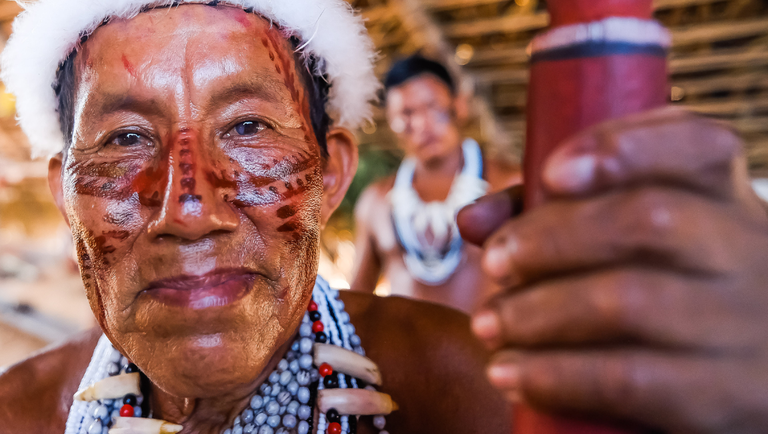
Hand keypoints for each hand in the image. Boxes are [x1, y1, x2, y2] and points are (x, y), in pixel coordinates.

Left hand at [458, 107, 767, 433]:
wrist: (745, 378)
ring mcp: (747, 325)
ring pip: (630, 301)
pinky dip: (554, 374)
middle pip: (649, 220)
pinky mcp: (729, 396)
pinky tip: (511, 373)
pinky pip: (629, 379)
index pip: (697, 144)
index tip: (551, 173)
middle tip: (492, 264)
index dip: (621, 147)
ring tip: (489, 324)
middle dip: (551, 238)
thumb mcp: (628, 242)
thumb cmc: (666, 295)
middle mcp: (750, 250)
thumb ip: (551, 214)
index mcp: (728, 198)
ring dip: (537, 311)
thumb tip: (471, 220)